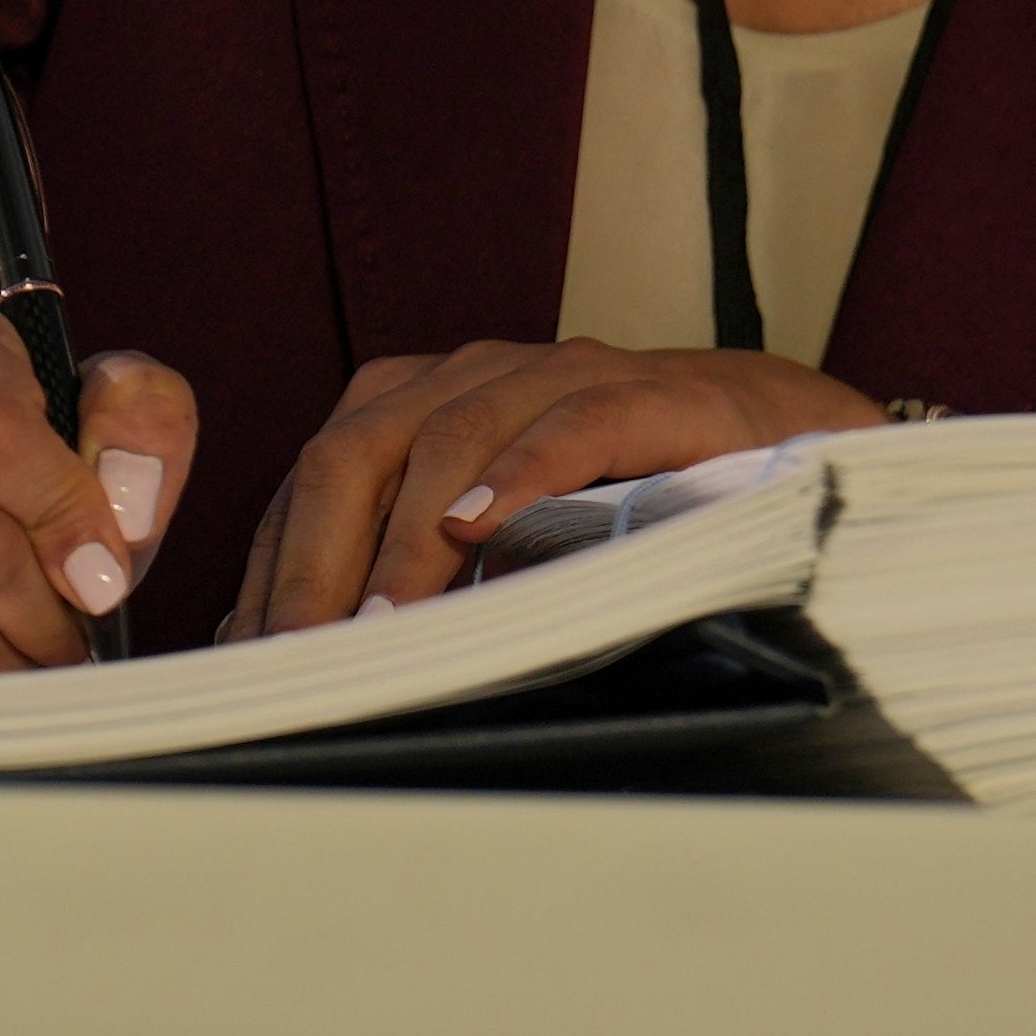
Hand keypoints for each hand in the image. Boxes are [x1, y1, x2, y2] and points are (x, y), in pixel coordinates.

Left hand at [212, 342, 881, 641]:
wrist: (784, 439)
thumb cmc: (628, 502)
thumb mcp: (499, 544)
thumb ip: (404, 582)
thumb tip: (283, 660)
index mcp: (424, 401)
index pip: (315, 481)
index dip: (275, 568)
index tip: (250, 664)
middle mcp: (479, 372)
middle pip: (357, 449)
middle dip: (318, 561)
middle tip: (301, 660)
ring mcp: (563, 373)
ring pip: (450, 437)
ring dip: (405, 540)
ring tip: (384, 626)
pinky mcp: (650, 392)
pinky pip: (571, 422)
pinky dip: (521, 471)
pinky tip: (484, 525)